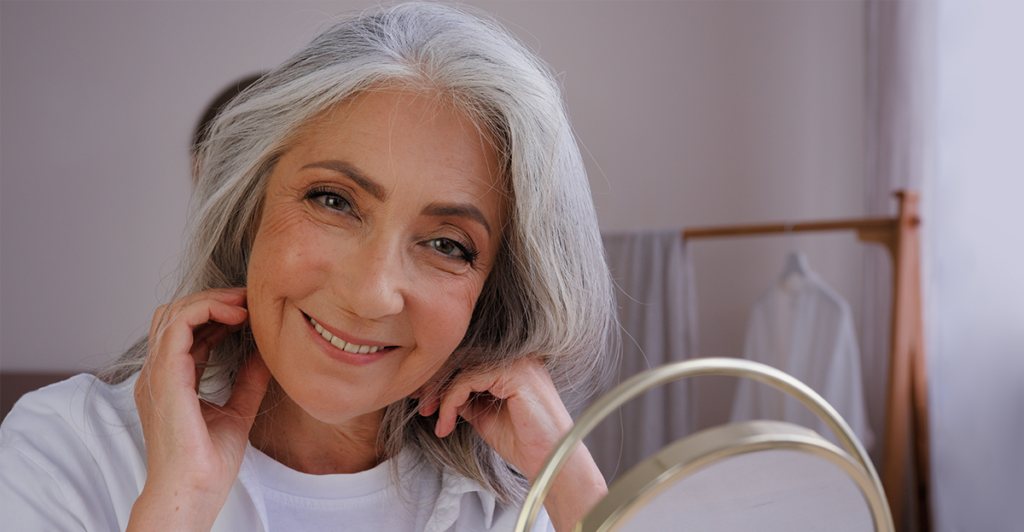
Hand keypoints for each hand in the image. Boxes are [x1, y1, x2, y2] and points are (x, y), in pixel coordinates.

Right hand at [128, 288, 270, 531]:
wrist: (194, 491)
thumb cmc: (208, 464)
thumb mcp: (236, 413)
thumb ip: (247, 383)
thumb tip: (266, 355)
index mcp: (170, 382)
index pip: (185, 332)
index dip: (216, 314)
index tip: (249, 311)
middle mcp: (158, 374)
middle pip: (175, 315)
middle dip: (212, 300)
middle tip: (248, 298)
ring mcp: (157, 374)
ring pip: (173, 313)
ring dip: (211, 300)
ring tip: (244, 302)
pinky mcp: (165, 376)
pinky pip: (177, 326)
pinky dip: (206, 310)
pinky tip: (236, 315)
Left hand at [420, 358, 606, 531]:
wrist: (550, 462)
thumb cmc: (523, 441)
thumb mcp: (482, 413)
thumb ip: (464, 396)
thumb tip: (434, 388)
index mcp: (512, 360)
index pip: (468, 356)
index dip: (442, 376)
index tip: (425, 399)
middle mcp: (517, 355)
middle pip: (463, 356)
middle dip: (437, 382)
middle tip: (423, 407)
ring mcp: (518, 361)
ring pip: (462, 367)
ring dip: (441, 395)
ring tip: (436, 419)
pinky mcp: (514, 373)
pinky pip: (468, 380)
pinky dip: (450, 402)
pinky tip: (446, 423)